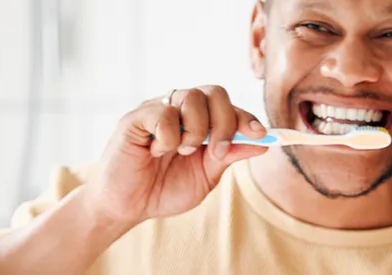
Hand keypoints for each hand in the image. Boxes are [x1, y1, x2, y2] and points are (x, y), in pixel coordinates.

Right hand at [82, 85, 267, 224]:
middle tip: (217, 151)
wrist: (128, 207)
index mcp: (199, 120)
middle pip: (215, 92)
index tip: (260, 135)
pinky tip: (156, 152)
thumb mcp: (206, 176)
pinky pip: (163, 112)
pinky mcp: (135, 118)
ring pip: (191, 97)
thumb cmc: (165, 189)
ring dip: (196, 130)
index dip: (247, 118)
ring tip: (184, 152)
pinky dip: (168, 137)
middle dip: (225, 122)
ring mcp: (157, 110)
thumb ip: (229, 156)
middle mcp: (180, 109)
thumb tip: (262, 143)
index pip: (229, 106)